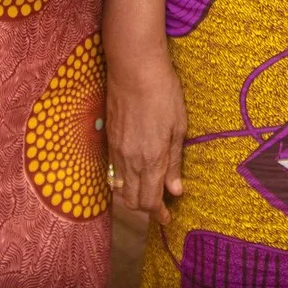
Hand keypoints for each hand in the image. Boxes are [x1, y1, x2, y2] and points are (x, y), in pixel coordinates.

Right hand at [107, 43, 187, 230]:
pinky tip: (135, 174)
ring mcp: (117, 151)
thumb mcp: (178, 127)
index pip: (150, 202)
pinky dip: (123, 181)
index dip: (159, 214)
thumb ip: (174, 162)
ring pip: (121, 188)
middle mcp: (131, 161)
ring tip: (149, 191)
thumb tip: (176, 191)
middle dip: (146, 209)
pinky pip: (113, 172)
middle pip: (132, 201)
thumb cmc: (163, 93)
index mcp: (152, 160)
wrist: (134, 69)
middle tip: (161, 207)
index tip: (168, 218)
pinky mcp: (109, 140)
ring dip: (134, 196)